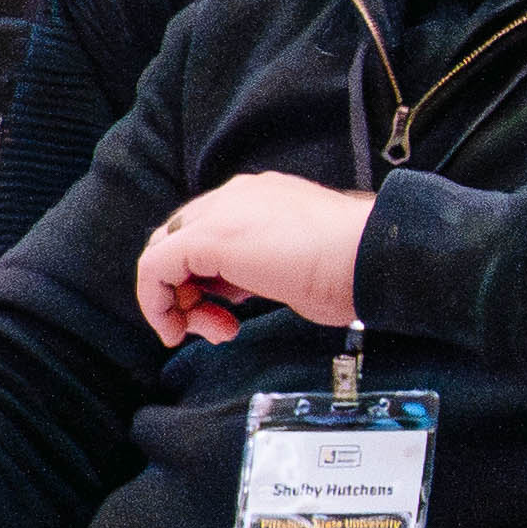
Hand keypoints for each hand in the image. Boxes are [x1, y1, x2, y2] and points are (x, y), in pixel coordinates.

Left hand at [138, 171, 380, 347]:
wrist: (372, 254)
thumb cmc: (354, 266)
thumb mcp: (297, 263)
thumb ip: (261, 265)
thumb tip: (236, 288)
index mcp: (261, 198)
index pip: (208, 232)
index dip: (208, 279)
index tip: (230, 313)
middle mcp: (236, 196)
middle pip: (179, 241)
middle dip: (188, 292)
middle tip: (216, 327)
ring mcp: (221, 212)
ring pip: (162, 254)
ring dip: (178, 303)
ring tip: (214, 331)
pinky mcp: (208, 237)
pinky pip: (154, 268)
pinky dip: (158, 304)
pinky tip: (179, 329)